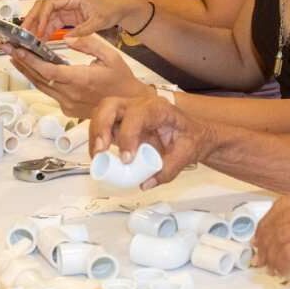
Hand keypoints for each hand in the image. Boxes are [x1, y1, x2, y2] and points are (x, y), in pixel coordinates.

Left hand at [7, 34, 147, 117]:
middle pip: (39, 78)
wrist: (129, 108)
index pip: (50, 70)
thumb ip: (89, 44)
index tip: (18, 49)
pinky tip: (32, 69)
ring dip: (26, 71)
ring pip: (41, 86)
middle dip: (22, 61)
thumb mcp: (111, 56)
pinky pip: (50, 92)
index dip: (31, 60)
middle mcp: (71, 95)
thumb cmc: (122, 81)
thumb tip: (69, 38)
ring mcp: (68, 104)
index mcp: (82, 80)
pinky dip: (39, 79)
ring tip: (14, 55)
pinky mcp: (68, 109)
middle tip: (8, 47)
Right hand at [23, 0, 149, 39]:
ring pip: (46, 16)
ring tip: (31, 40)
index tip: (38, 31)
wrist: (122, 7)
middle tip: (24, 34)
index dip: (41, 17)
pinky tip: (42, 40)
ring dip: (38, 27)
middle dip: (33, 20)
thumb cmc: (112, 8)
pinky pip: (54, 22)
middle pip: (43, 8)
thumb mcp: (98, 21)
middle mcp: (67, 0)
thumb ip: (83, 30)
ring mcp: (67, 8)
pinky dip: (47, 30)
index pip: (49, 4)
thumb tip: (67, 39)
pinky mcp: (69, 16)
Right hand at [89, 90, 211, 189]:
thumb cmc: (191, 138)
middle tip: (100, 152)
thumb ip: (168, 170)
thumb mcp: (186, 154)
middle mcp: (139, 105)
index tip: (126, 159)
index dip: (128, 135)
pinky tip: (99, 156)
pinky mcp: (121, 123)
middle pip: (110, 105)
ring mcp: (128, 112)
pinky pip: (103, 125)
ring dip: (95, 134)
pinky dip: (97, 140)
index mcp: (158, 109)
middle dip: (101, 127)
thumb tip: (145, 183)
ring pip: (102, 113)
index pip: (137, 115)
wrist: (194, 134)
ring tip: (96, 157)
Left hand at [251, 183, 289, 288]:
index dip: (267, 224)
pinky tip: (282, 271)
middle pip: (277, 221)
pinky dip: (281, 265)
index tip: (261, 236)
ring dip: (270, 257)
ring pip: (280, 238)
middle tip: (260, 255)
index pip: (282, 204)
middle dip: (264, 242)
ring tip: (270, 267)